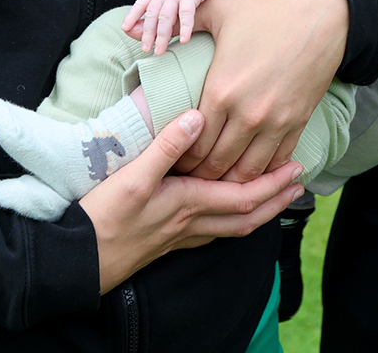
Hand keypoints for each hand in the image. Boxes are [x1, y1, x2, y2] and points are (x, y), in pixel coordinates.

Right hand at [81, 109, 303, 293]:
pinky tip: (225, 214)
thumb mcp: (134, 176)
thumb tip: (199, 116)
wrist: (79, 261)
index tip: (297, 169)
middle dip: (275, 201)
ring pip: (230, 228)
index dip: (273, 184)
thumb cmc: (104, 218)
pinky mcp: (167, 242)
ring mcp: (180, 236)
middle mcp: (191, 223)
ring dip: (257, 213)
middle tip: (298, 185)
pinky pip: (211, 233)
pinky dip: (229, 222)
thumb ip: (167, 146)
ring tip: (273, 198)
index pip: (244, 196)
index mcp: (189, 204)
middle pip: (246, 216)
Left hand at [176, 0, 348, 182]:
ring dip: (231, 180)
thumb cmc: (267, 6)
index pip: (192, 144)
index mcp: (221, 90)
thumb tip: (142, 23)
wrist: (322, 11)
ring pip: (247, 172)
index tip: (173, 160)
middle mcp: (248, 113)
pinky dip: (263, 172)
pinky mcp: (298, 122)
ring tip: (218, 178)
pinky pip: (277, 162)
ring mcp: (276, 121)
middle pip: (216, 165)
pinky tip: (251, 169)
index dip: (179, 159)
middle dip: (200, 175)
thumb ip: (183, 19)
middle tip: (190, 176)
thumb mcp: (220, 7)